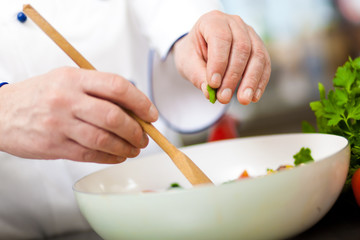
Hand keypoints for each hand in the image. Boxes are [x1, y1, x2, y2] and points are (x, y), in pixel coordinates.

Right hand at [0, 67, 157, 163]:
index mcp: (74, 78)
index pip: (117, 86)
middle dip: (136, 130)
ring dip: (126, 147)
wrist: (0, 113)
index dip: (140, 102)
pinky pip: (90, 154)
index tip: (151, 114)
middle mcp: (67, 99)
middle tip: (143, 137)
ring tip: (134, 148)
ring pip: (104, 139)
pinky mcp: (54, 146)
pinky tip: (118, 156)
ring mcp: (60, 124)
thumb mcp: (67, 80)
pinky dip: (110, 157)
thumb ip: (98, 91)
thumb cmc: (40, 95)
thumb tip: (134, 109)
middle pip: (114, 116)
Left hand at [173, 10, 270, 104]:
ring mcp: (250, 34)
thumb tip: (209, 92)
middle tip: (224, 98)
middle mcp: (234, 23)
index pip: (220, 38)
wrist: (200, 49)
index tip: (214, 84)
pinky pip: (265, 65)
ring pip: (257, 56)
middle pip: (241, 48)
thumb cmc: (193, 53)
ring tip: (243, 100)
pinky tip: (253, 97)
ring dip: (251, 81)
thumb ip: (197, 75)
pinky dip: (259, 82)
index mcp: (213, 21)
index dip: (219, 62)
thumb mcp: (187, 62)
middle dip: (233, 76)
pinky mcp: (258, 47)